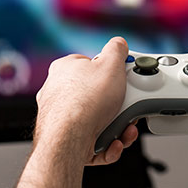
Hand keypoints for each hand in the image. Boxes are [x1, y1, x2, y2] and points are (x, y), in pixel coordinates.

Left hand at [34, 37, 137, 164]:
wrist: (69, 139)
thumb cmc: (85, 102)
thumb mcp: (111, 63)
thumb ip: (117, 49)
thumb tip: (119, 44)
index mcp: (65, 69)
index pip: (91, 64)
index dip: (112, 71)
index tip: (126, 76)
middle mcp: (58, 92)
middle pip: (97, 95)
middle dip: (118, 104)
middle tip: (129, 106)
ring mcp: (60, 118)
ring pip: (97, 120)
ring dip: (116, 125)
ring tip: (125, 128)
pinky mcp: (66, 139)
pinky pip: (92, 141)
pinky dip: (107, 144)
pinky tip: (114, 142)